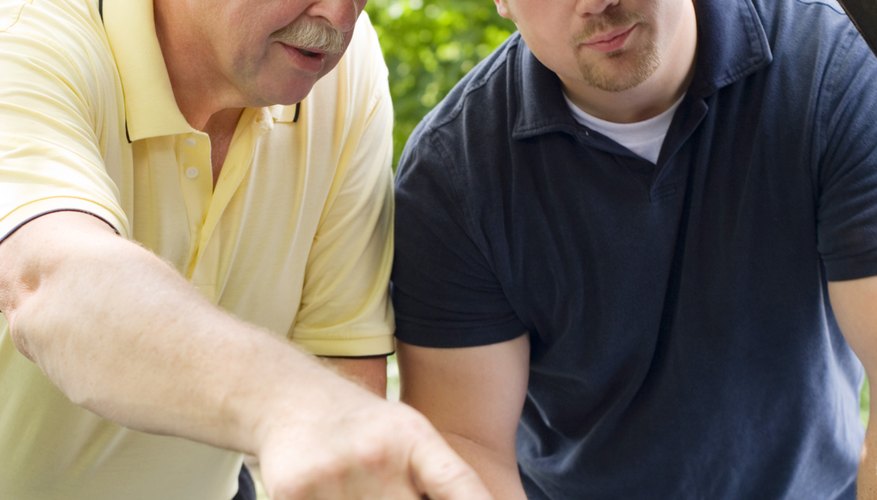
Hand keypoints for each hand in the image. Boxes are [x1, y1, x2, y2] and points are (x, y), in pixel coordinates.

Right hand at [257, 398, 492, 498]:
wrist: (289, 396)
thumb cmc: (362, 426)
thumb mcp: (408, 435)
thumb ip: (440, 477)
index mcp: (412, 438)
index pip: (457, 485)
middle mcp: (376, 455)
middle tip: (397, 491)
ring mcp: (333, 476)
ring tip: (360, 487)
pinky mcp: (293, 493)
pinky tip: (332, 492)